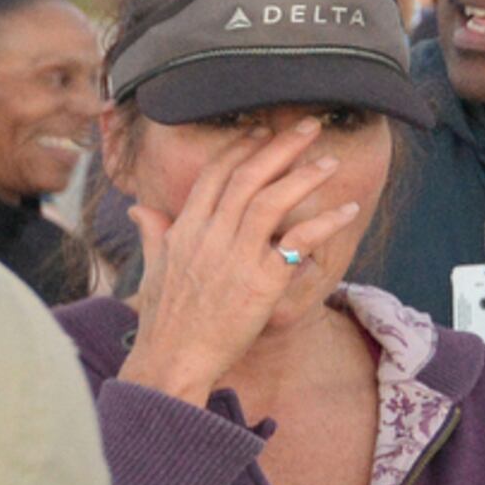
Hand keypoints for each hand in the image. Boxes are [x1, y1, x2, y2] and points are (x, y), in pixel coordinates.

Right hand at [116, 116, 362, 403]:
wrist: (173, 359)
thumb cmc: (164, 320)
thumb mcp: (154, 270)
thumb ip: (154, 232)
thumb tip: (139, 208)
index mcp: (184, 230)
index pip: (214, 175)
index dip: (240, 148)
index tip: (261, 131)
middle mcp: (209, 236)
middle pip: (247, 177)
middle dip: (279, 146)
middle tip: (307, 126)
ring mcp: (235, 257)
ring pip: (272, 200)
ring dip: (304, 176)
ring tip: (329, 161)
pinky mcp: (262, 280)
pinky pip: (299, 241)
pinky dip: (325, 222)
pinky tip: (346, 211)